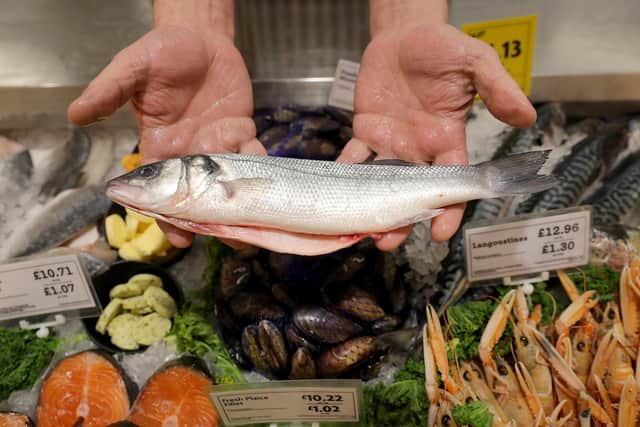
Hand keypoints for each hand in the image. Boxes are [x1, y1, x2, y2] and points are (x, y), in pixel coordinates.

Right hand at [68, 26, 264, 247]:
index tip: (178, 238)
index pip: (162, 190)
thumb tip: (75, 114)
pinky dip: (258, 165)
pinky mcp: (241, 130)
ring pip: (229, 181)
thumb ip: (108, 91)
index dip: (169, 215)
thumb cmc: (162, 52)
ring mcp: (218, 144)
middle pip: (200, 195)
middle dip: (211, 220)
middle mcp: (190, 153)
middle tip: (226, 240)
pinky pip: (252, 153)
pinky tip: (265, 180)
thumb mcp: (131, 68)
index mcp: (161, 147)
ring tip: (252, 225)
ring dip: (241, 202)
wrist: (199, 37)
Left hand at [338, 23, 535, 249]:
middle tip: (388, 241)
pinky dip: (344, 172)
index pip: (451, 184)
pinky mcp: (366, 131)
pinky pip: (354, 157)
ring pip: (381, 184)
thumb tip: (528, 117)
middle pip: (411, 194)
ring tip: (363, 229)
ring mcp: (391, 143)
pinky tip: (335, 189)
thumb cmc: (442, 48)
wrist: (403, 34)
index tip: (440, 235)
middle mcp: (419, 149)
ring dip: (371, 206)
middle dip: (402, 220)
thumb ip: (498, 89)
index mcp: (447, 140)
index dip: (448, 211)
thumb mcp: (475, 62)